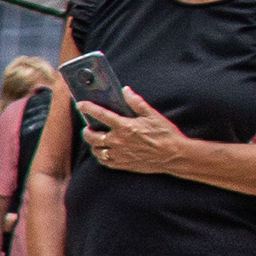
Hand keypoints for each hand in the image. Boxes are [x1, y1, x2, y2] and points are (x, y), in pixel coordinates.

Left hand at [73, 79, 194, 179]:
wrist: (175, 155)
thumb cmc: (165, 134)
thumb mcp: (152, 115)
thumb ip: (136, 102)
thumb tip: (125, 90)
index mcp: (125, 126)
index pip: (100, 114)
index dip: (88, 108)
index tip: (80, 104)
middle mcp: (118, 141)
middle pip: (92, 136)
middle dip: (86, 130)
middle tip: (88, 127)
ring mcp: (119, 154)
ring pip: (96, 150)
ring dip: (93, 144)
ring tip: (96, 139)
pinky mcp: (122, 164)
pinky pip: (104, 161)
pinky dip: (101, 156)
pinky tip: (104, 151)